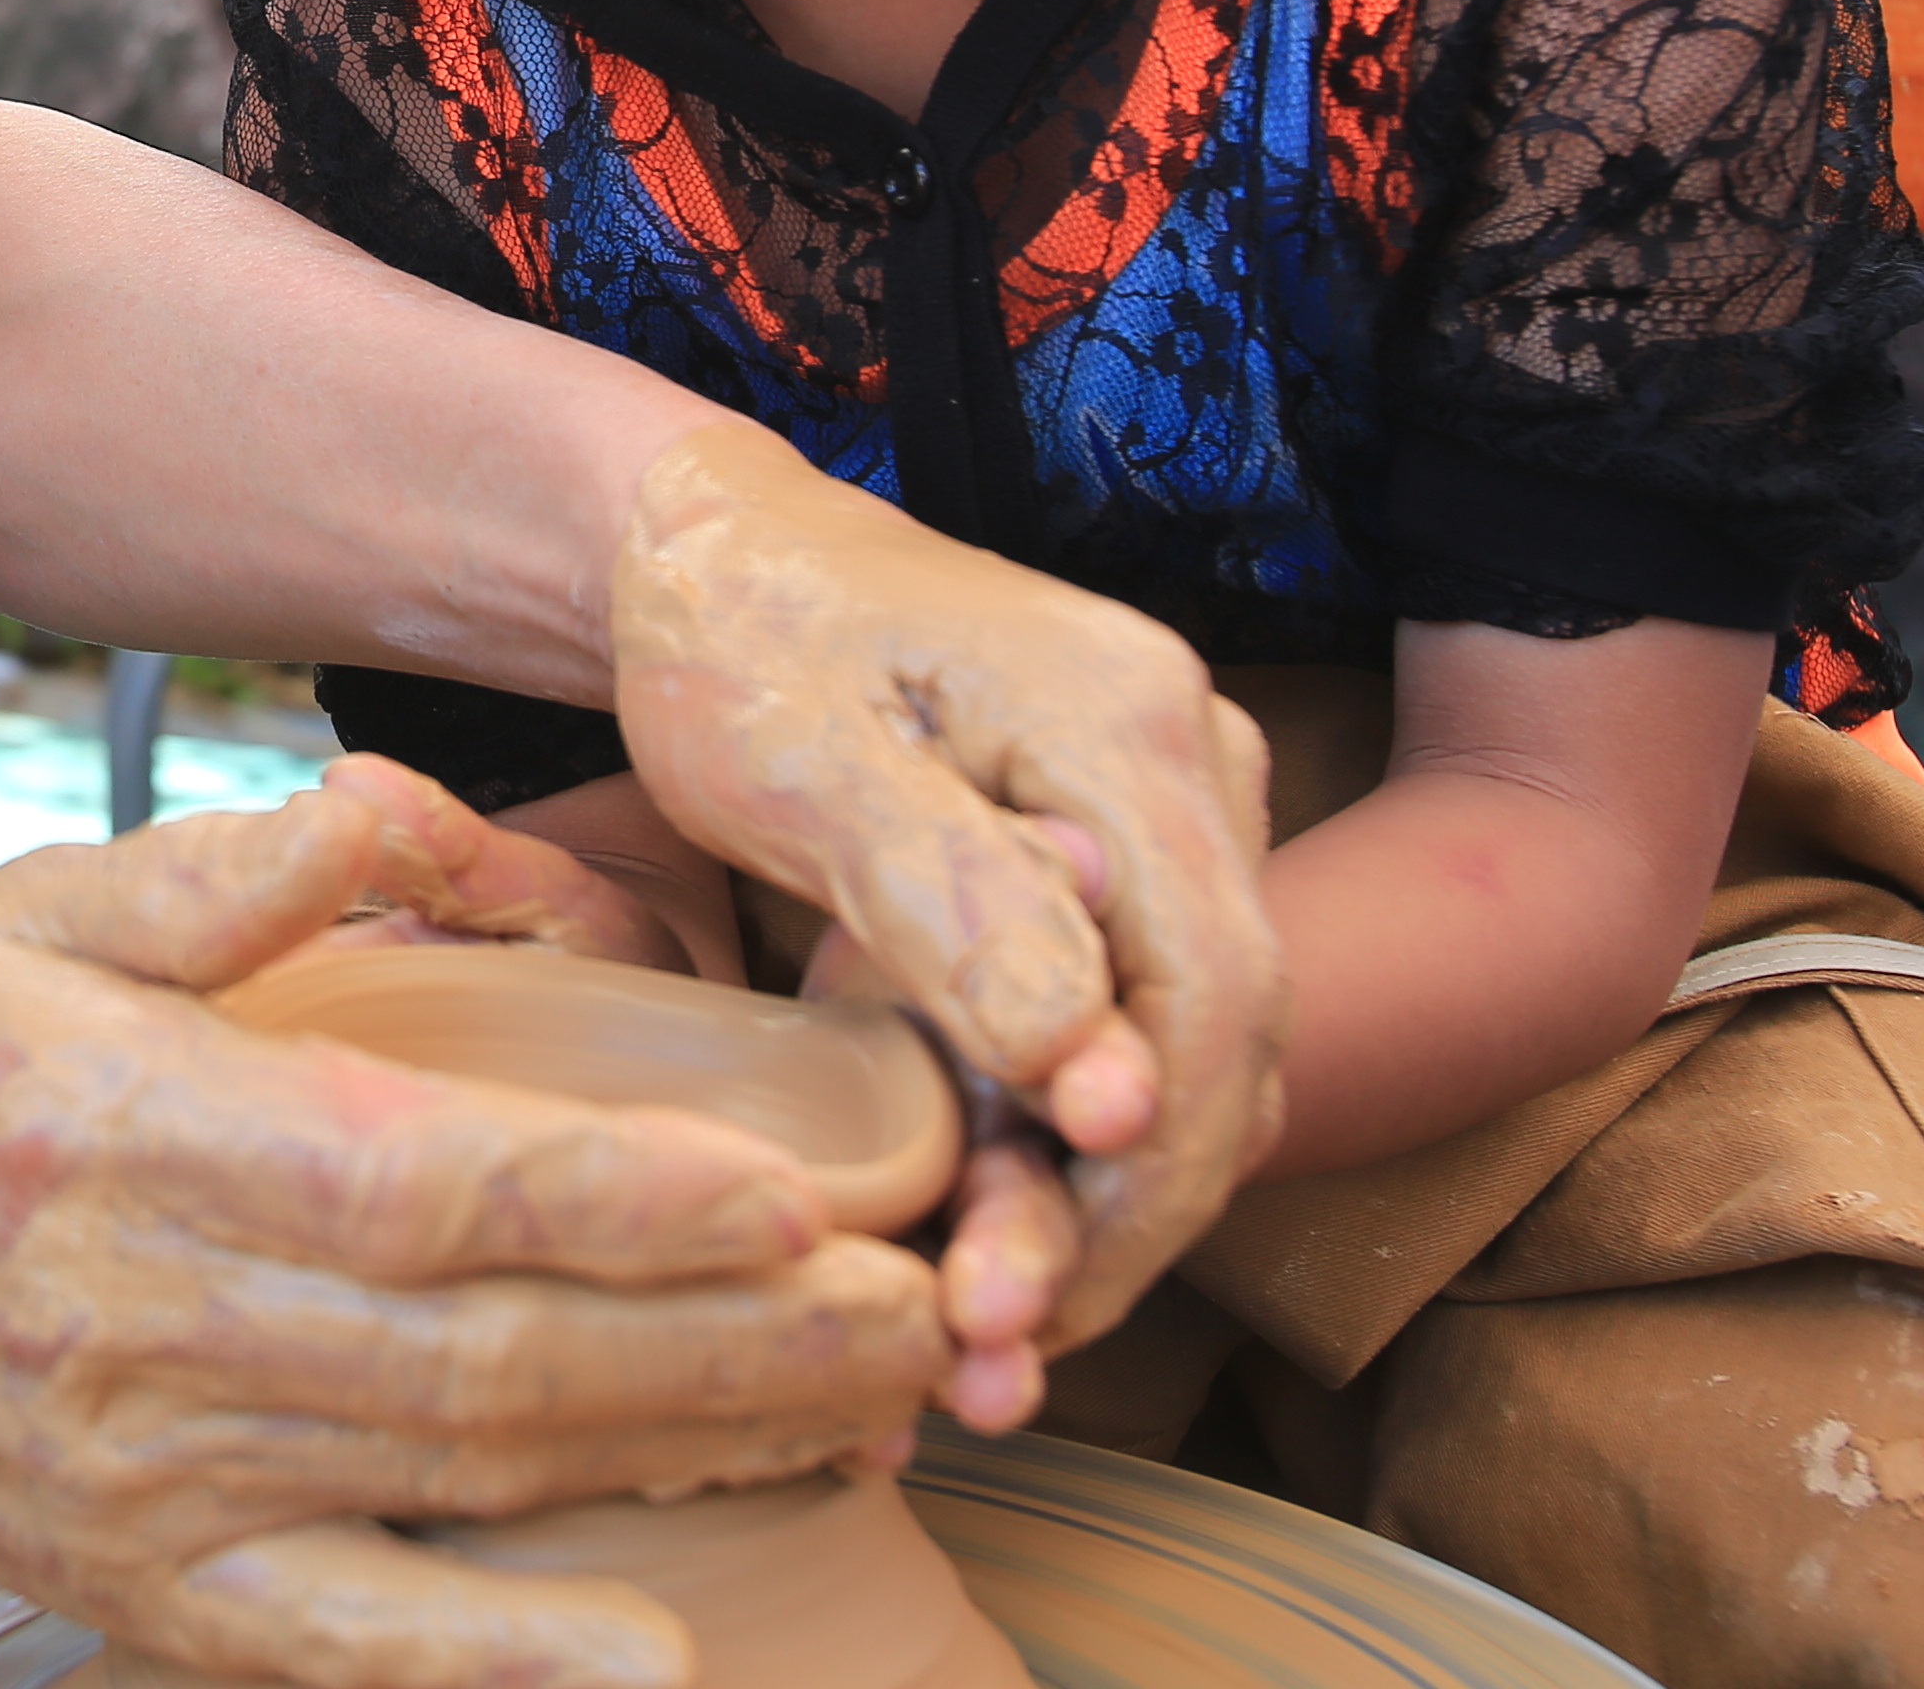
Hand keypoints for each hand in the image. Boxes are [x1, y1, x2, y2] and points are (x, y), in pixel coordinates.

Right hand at [0, 779, 948, 1688]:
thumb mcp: (54, 905)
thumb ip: (255, 863)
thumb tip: (434, 818)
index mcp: (141, 1129)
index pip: (423, 1183)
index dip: (618, 1203)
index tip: (796, 1195)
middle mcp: (156, 1320)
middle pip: (488, 1350)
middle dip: (729, 1340)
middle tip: (917, 1306)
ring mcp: (155, 1478)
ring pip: (462, 1482)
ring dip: (686, 1456)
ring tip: (869, 1408)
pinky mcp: (149, 1588)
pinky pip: (346, 1645)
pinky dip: (501, 1660)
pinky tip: (661, 1659)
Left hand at [609, 422, 1285, 1372]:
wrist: (708, 557)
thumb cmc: (738, 639)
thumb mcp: (809, 763)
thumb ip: (956, 901)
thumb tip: (1099, 1075)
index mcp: (1134, 727)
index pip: (1215, 997)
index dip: (1148, 1171)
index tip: (1037, 1299)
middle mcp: (1189, 772)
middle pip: (1210, 1053)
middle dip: (1108, 1229)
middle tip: (984, 1365)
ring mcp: (1161, 826)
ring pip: (1165, 1068)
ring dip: (1077, 1219)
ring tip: (970, 1361)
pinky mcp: (1106, 879)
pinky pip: (1108, 1042)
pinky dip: (1044, 1158)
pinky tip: (972, 1263)